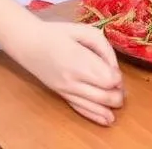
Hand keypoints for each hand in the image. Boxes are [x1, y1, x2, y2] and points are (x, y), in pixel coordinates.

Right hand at [9, 18, 123, 125]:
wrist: (29, 44)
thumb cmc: (58, 33)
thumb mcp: (84, 31)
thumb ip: (103, 48)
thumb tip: (115, 67)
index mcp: (79, 60)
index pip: (106, 78)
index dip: (117, 79)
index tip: (120, 75)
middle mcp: (72, 79)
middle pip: (102, 94)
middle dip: (117, 96)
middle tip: (123, 91)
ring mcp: (65, 89)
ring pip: (91, 104)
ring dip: (108, 108)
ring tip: (119, 108)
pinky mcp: (61, 94)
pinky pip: (78, 108)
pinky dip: (93, 115)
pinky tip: (105, 120)